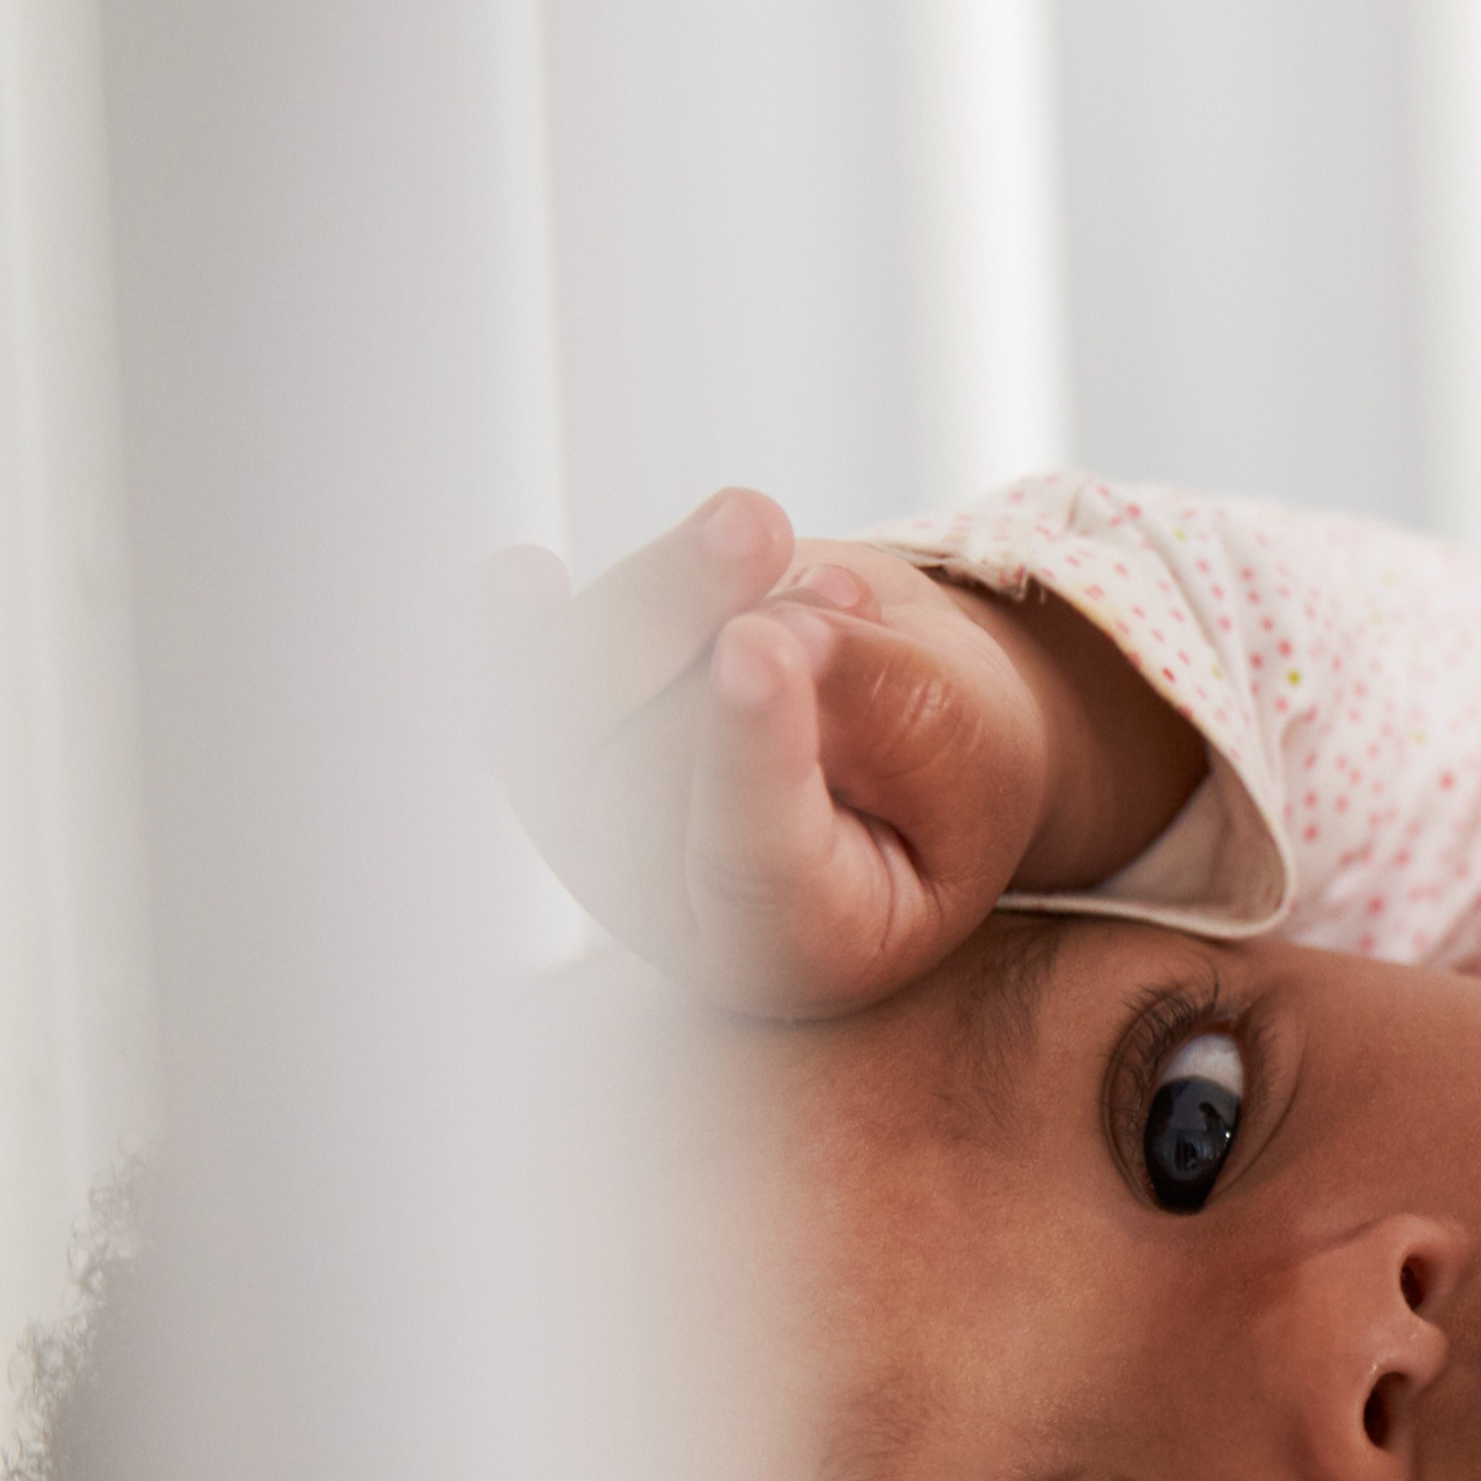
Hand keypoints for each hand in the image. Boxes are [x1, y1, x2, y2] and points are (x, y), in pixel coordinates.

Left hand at [468, 488, 1199, 1017]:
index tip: (759, 645)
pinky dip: (515, 619)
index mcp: (803, 948)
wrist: (901, 743)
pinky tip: (520, 577)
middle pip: (660, 758)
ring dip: (667, 589)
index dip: (749, 751)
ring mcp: (596, 831)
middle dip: (740, 638)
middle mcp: (669, 907)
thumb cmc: (950, 768)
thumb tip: (780, 628)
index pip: (756, 859)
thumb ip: (896, 711)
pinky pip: (505, 676)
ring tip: (762, 531)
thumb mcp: (975, 752)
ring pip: (577, 693)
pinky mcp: (555, 742)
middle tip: (841, 603)